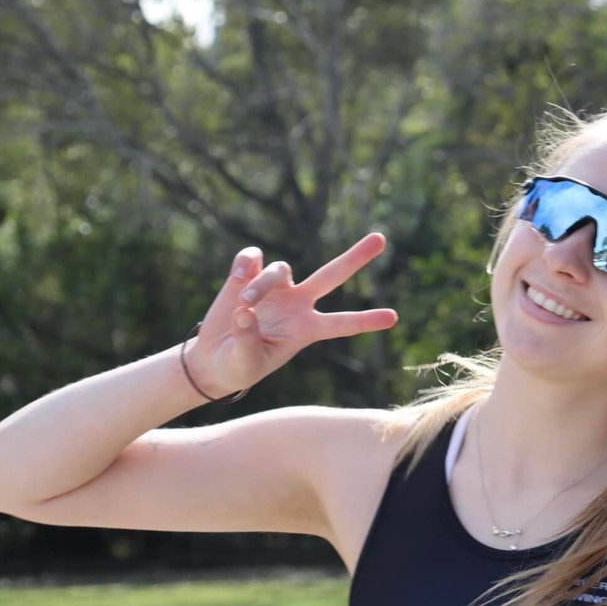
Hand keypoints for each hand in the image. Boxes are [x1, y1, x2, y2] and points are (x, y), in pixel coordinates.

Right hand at [184, 233, 397, 396]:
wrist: (213, 358)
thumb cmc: (237, 366)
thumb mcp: (245, 363)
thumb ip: (248, 340)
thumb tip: (246, 310)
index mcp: (306, 330)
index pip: (341, 324)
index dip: (365, 320)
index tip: (393, 317)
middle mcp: (297, 304)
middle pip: (332, 275)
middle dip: (356, 257)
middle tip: (382, 238)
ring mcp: (276, 287)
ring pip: (279, 269)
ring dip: (261, 285)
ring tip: (245, 304)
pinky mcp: (248, 275)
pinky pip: (252, 257)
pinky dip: (245, 264)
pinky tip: (237, 277)